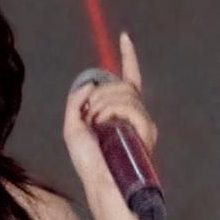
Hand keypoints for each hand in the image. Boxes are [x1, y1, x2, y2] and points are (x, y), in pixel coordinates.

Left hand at [63, 32, 158, 193]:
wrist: (99, 183)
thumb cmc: (88, 162)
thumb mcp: (72, 127)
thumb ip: (76, 102)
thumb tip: (90, 85)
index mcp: (120, 112)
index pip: (129, 78)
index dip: (128, 56)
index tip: (124, 37)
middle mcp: (136, 115)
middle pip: (123, 84)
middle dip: (101, 93)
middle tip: (90, 116)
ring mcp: (143, 122)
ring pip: (125, 93)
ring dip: (103, 104)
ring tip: (96, 125)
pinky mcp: (147, 130)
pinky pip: (131, 106)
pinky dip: (113, 111)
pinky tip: (106, 125)